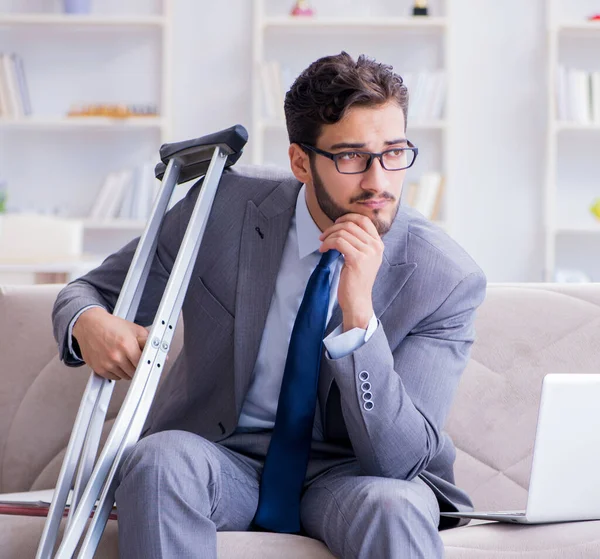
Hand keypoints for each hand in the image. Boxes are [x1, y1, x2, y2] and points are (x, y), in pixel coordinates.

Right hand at [72, 307, 149, 380]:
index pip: (143, 364)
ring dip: (128, 370)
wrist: (90, 325)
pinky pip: (114, 377)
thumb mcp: (134, 329)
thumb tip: (160, 351)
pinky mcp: (98, 369)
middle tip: (135, 358)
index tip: (148, 362)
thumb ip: (148, 341)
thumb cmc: (111, 326)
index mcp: (127, 346)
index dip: (146, 363)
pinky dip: (117, 372)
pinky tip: (116, 362)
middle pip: (135, 372)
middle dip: (138, 366)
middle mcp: (116, 356)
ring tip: (125, 358)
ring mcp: (106, 364)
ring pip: (125, 376)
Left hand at [319, 213, 383, 330]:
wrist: (358, 300)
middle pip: (351, 225)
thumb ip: (358, 242)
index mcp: (378, 244)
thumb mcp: (362, 257)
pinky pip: (338, 242)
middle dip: (333, 227)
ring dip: (328, 236)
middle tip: (324, 235)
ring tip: (322, 244)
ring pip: (343, 233)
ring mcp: (368, 252)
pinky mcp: (357, 259)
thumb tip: (341, 227)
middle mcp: (376, 246)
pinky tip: (323, 250)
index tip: (336, 223)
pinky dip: (327, 244)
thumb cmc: (356, 280)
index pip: (364, 220)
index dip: (347, 217)